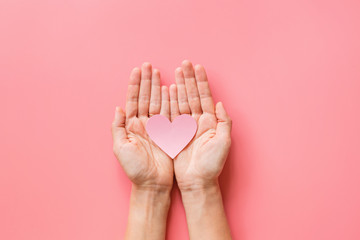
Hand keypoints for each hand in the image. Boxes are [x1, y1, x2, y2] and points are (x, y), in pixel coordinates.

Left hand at [111, 62, 172, 189]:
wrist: (152, 183)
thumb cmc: (135, 169)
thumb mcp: (120, 148)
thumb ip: (118, 127)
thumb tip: (118, 108)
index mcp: (131, 126)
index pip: (133, 100)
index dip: (135, 85)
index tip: (138, 70)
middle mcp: (143, 123)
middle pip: (145, 97)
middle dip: (147, 81)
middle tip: (149, 65)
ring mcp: (156, 127)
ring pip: (157, 102)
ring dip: (157, 87)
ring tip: (158, 72)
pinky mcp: (168, 132)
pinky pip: (169, 113)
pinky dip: (169, 100)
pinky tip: (170, 89)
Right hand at [169, 60, 231, 190]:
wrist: (197, 181)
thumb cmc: (212, 165)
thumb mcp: (223, 143)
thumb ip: (224, 122)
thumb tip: (221, 103)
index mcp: (210, 122)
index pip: (204, 96)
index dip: (201, 81)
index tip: (197, 67)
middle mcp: (198, 121)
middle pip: (192, 95)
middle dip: (188, 79)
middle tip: (184, 63)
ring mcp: (186, 126)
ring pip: (181, 101)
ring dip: (179, 86)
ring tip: (176, 71)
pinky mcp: (175, 133)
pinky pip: (172, 114)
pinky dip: (170, 101)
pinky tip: (168, 90)